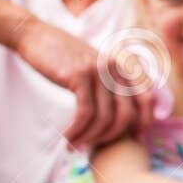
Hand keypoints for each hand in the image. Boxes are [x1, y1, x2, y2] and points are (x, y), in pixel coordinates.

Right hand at [14, 19, 153, 147]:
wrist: (35, 36)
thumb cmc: (63, 58)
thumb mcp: (93, 69)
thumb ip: (109, 87)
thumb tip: (120, 119)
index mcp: (122, 67)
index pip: (147, 99)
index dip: (145, 121)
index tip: (135, 139)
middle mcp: (115, 68)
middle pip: (127, 114)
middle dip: (112, 136)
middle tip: (96, 146)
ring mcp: (98, 71)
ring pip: (105, 117)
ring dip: (90, 138)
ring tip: (75, 145)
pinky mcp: (79, 76)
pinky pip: (85, 113)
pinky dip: (77, 131)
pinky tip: (68, 139)